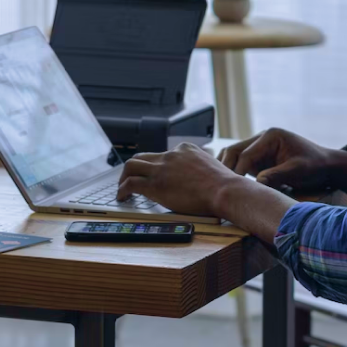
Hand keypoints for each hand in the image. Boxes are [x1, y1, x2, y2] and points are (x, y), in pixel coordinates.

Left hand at [117, 143, 241, 216]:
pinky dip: (122, 190)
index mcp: (185, 149)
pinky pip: (130, 183)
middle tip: (131, 179)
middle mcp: (171, 155)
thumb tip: (199, 178)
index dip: (156, 166)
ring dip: (123, 177)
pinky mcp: (155, 185)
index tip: (154, 175)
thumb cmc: (224, 185)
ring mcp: (161, 168)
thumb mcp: (212, 166)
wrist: (224, 190)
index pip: (163, 154)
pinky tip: (123, 197)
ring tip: (122, 189)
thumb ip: (200, 167)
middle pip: (143, 156)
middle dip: (135, 168)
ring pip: (131, 166)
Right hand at [218, 128, 346, 192]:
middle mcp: (261, 139)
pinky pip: (240, 164)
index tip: (232, 189)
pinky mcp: (258, 159)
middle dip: (226, 169)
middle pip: (233, 151)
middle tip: (221, 189)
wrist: (326, 165)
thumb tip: (257, 183)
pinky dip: (233, 173)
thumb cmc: (315, 165)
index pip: (245, 154)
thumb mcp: (297, 170)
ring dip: (226, 170)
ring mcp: (258, 148)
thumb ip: (277, 175)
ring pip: (233, 156)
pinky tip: (230, 187)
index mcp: (270, 136)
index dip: (237, 172)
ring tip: (221, 189)